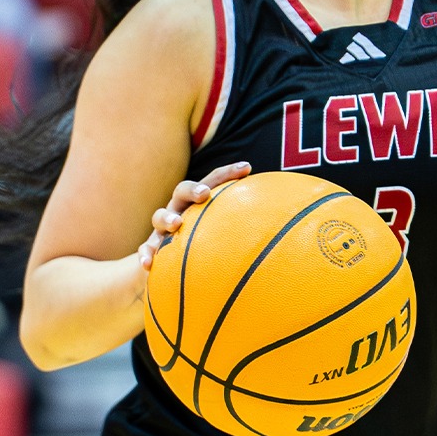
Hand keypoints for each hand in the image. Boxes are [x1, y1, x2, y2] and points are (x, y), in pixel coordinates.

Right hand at [136, 162, 251, 270]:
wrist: (170, 267)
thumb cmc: (207, 247)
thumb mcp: (226, 237)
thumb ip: (248, 232)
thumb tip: (290, 236)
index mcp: (199, 202)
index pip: (213, 180)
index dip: (228, 173)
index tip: (248, 168)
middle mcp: (180, 210)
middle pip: (182, 190)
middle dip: (194, 189)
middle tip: (205, 194)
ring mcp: (163, 228)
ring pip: (159, 216)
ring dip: (166, 218)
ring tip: (175, 226)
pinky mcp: (151, 247)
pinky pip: (145, 249)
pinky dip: (146, 254)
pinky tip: (149, 264)